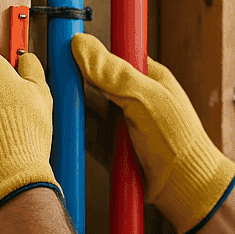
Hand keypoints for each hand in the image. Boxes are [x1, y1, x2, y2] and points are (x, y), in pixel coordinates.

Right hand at [71, 33, 234, 233]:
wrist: (185, 188)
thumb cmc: (177, 140)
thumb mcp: (145, 99)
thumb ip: (114, 73)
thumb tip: (81, 45)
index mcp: (147, 78)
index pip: (111, 56)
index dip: (87, 53)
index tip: (62, 51)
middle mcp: (133, 98)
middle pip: (94, 82)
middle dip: (73, 81)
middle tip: (51, 78)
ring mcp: (121, 123)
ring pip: (86, 109)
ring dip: (70, 107)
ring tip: (49, 101)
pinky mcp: (112, 147)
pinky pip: (86, 134)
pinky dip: (73, 132)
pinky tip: (57, 127)